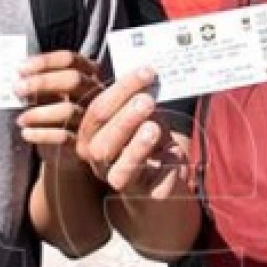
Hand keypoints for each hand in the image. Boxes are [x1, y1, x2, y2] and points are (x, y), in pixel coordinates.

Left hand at [14, 51, 95, 158]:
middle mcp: (94, 94)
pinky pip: (64, 137)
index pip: (70, 60)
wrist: (70, 149)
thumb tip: (16, 78)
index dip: (45, 62)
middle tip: (17, 89)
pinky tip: (26, 133)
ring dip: (39, 113)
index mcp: (87, 75)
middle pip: (74, 79)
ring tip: (20, 119)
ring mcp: (91, 118)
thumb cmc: (56, 112)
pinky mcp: (84, 142)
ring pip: (68, 110)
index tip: (20, 68)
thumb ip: (40, 83)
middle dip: (42, 82)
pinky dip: (42, 134)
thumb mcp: (52, 93)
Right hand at [73, 67, 188, 196]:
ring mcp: (118, 180)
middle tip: (146, 100)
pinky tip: (173, 152)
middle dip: (125, 118)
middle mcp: (98, 159)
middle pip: (104, 141)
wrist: (159, 185)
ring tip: (153, 127)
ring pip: (120, 167)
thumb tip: (149, 72)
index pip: (99, 111)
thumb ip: (140, 100)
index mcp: (93, 135)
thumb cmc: (148, 142)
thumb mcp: (141, 118)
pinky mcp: (144, 195)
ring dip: (136, 145)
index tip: (146, 72)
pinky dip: (163, 166)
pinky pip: (150, 182)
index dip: (121, 90)